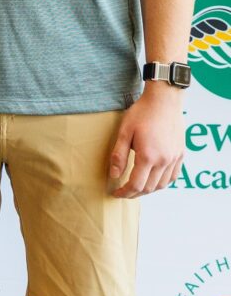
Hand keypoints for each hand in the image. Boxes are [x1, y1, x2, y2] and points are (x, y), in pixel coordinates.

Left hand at [109, 83, 183, 197]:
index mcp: (148, 156)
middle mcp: (164, 161)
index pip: (136, 185)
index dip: (125, 192)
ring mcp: (174, 158)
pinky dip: (163, 183)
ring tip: (136, 188)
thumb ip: (119, 155)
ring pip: (162, 184)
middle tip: (123, 192)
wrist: (164, 101)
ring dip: (149, 190)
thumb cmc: (142, 113)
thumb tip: (114, 175)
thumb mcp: (124, 132)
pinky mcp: (180, 154)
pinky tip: (154, 180)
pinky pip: (173, 176)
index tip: (116, 193)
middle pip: (149, 187)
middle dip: (134, 193)